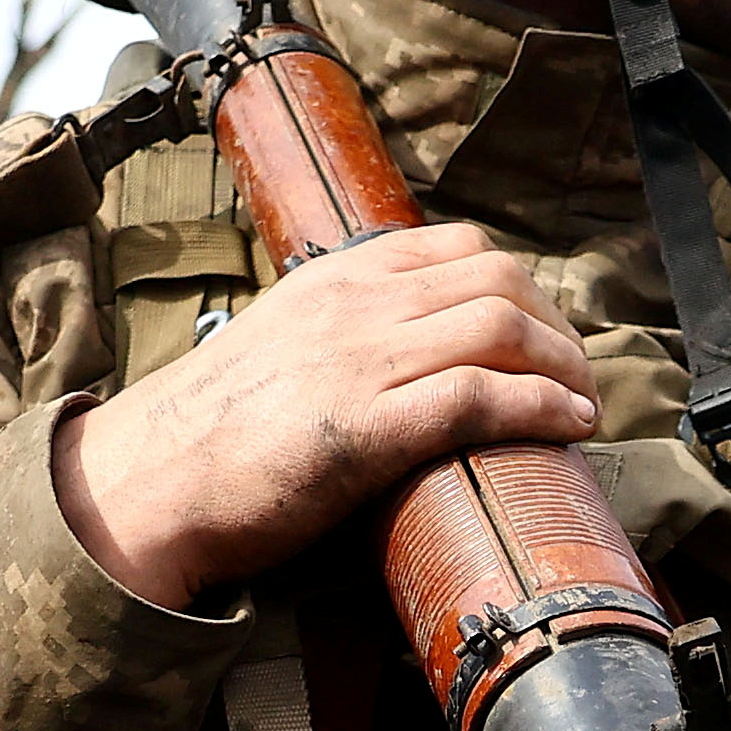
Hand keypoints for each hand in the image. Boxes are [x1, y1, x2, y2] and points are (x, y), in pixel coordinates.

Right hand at [52, 221, 598, 607]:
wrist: (147, 483)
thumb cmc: (215, 432)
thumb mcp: (284, 345)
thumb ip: (346, 331)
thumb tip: (411, 349)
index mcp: (335, 278)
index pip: (461, 247)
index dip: (525, 288)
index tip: (546, 333)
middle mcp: (354, 304)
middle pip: (498, 280)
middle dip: (558, 327)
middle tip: (577, 375)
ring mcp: (359, 361)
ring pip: (500, 328)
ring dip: (563, 367)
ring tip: (583, 405)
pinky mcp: (363, 426)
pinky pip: (478, 396)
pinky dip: (541, 407)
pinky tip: (569, 427)